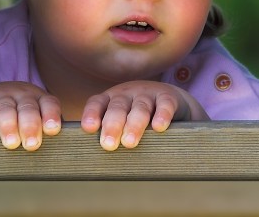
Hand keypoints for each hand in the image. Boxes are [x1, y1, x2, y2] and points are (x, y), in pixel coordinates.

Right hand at [0, 81, 61, 150]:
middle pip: (28, 108)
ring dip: (9, 125)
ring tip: (11, 143)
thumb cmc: (20, 118)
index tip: (52, 130)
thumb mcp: (34, 122)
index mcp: (40, 100)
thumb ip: (43, 135)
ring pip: (6, 108)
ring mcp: (3, 94)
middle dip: (30, 126)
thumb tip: (53, 158)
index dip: (51, 115)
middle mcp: (24, 95)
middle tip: (32, 145)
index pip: (50, 104)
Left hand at [80, 80, 208, 150]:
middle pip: (117, 108)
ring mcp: (147, 94)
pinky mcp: (168, 97)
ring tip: (130, 142)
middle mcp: (127, 94)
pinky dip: (162, 114)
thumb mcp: (121, 121)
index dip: (92, 114)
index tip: (89, 128)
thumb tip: (96, 164)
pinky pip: (165, 104)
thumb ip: (110, 136)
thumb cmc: (137, 118)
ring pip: (140, 108)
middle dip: (112, 125)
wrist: (170, 100)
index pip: (97, 103)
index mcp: (111, 100)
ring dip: (134, 124)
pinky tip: (158, 127)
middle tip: (109, 145)